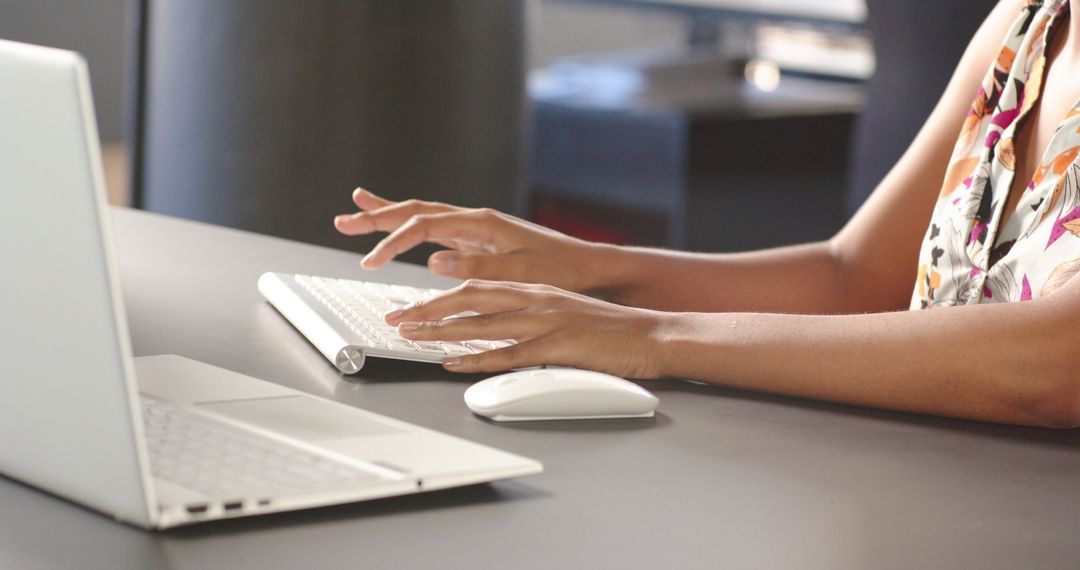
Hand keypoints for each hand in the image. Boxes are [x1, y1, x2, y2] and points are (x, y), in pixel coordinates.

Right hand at [334, 188, 609, 292]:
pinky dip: (413, 225)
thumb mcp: (519, 273)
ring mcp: (476, 228)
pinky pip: (437, 227)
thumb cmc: (559, 270)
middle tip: (342, 220)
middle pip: (415, 211)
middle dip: (377, 216)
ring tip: (358, 210)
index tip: (371, 262)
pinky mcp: (479, 239)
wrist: (587, 266)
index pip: (423, 226)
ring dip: (390, 215)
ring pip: (423, 215)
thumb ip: (476, 268)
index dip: (392, 243)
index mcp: (480, 224)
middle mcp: (475, 220)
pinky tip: (402, 227)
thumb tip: (433, 260)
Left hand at [384, 279, 672, 377]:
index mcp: (535, 288)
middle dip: (428, 309)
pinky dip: (477, 359)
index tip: (413, 307)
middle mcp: (536, 298)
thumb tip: (497, 335)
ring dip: (442, 331)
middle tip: (397, 319)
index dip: (440, 297)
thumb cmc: (611, 330)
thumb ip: (529, 319)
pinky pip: (509, 353)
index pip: (477, 287)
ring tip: (411, 337)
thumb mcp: (564, 314)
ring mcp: (546, 321)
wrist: (652, 334)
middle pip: (469, 298)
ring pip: (482, 323)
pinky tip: (454, 363)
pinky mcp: (558, 345)